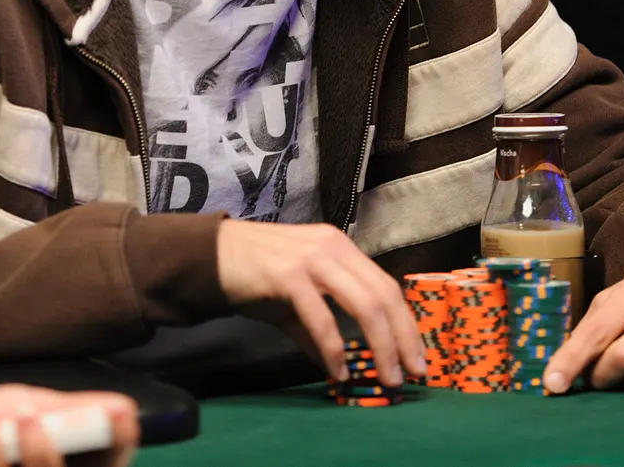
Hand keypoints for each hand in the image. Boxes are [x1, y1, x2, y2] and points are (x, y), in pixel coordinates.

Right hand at [217, 220, 424, 386]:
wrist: (208, 257)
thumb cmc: (252, 277)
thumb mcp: (294, 302)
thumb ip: (316, 330)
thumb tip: (337, 368)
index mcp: (339, 248)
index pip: (386, 285)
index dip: (405, 323)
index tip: (415, 357)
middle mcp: (332, 247)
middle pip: (383, 294)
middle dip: (402, 338)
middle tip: (411, 374)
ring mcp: (311, 257)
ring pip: (363, 303)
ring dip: (380, 344)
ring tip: (386, 376)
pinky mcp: (287, 274)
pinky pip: (320, 317)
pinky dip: (334, 347)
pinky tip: (339, 371)